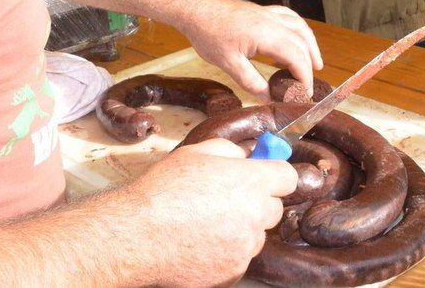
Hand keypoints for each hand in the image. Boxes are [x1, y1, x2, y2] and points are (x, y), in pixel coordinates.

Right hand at [131, 138, 296, 286]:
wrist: (137, 235)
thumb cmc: (162, 191)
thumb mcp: (195, 153)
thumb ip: (230, 150)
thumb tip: (248, 156)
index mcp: (251, 183)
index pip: (288, 177)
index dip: (274, 174)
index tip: (263, 175)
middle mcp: (255, 217)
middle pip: (274, 208)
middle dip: (257, 202)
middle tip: (226, 198)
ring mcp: (244, 249)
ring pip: (256, 236)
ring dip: (241, 229)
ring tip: (205, 222)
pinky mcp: (232, 273)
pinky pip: (239, 258)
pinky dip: (226, 252)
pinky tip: (200, 242)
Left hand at [180, 0, 322, 98]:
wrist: (196, 8)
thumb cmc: (208, 34)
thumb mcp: (228, 64)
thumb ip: (251, 81)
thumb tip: (267, 98)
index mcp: (266, 35)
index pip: (296, 57)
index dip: (303, 76)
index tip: (303, 93)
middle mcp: (272, 21)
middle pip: (301, 43)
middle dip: (309, 65)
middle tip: (307, 85)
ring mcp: (268, 14)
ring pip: (299, 27)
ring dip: (310, 45)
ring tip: (315, 62)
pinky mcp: (262, 10)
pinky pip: (289, 17)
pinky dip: (299, 29)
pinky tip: (298, 37)